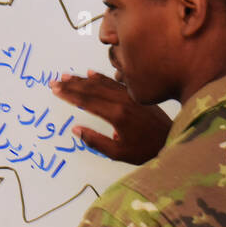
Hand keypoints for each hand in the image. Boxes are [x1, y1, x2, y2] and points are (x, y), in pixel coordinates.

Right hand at [50, 70, 172, 164]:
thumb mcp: (118, 153)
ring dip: (82, 79)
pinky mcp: (135, 95)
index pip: (87, 101)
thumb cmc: (144, 150)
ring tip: (66, 76)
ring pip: (101, 84)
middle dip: (71, 85)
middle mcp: (122, 101)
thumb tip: (76, 129)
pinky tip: (90, 73)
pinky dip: (101, 77)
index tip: (55, 90)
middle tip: (54, 81)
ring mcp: (129, 96)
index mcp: (117, 115)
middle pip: (91, 89)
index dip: (69, 95)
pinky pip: (114, 83)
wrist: (171, 140)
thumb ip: (96, 141)